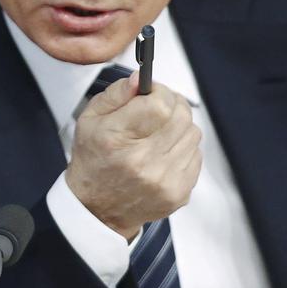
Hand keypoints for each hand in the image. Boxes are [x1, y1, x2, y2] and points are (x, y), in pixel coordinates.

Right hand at [65, 72, 202, 240]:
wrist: (97, 209)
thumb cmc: (93, 161)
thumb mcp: (90, 120)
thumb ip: (116, 94)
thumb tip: (140, 79)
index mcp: (117, 139)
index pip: (159, 103)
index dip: (160, 92)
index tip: (152, 93)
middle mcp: (142, 162)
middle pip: (181, 116)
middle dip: (173, 105)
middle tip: (160, 108)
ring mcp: (163, 180)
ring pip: (193, 134)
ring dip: (180, 127)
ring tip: (160, 133)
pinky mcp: (178, 193)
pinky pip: (196, 156)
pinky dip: (184, 149)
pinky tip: (165, 153)